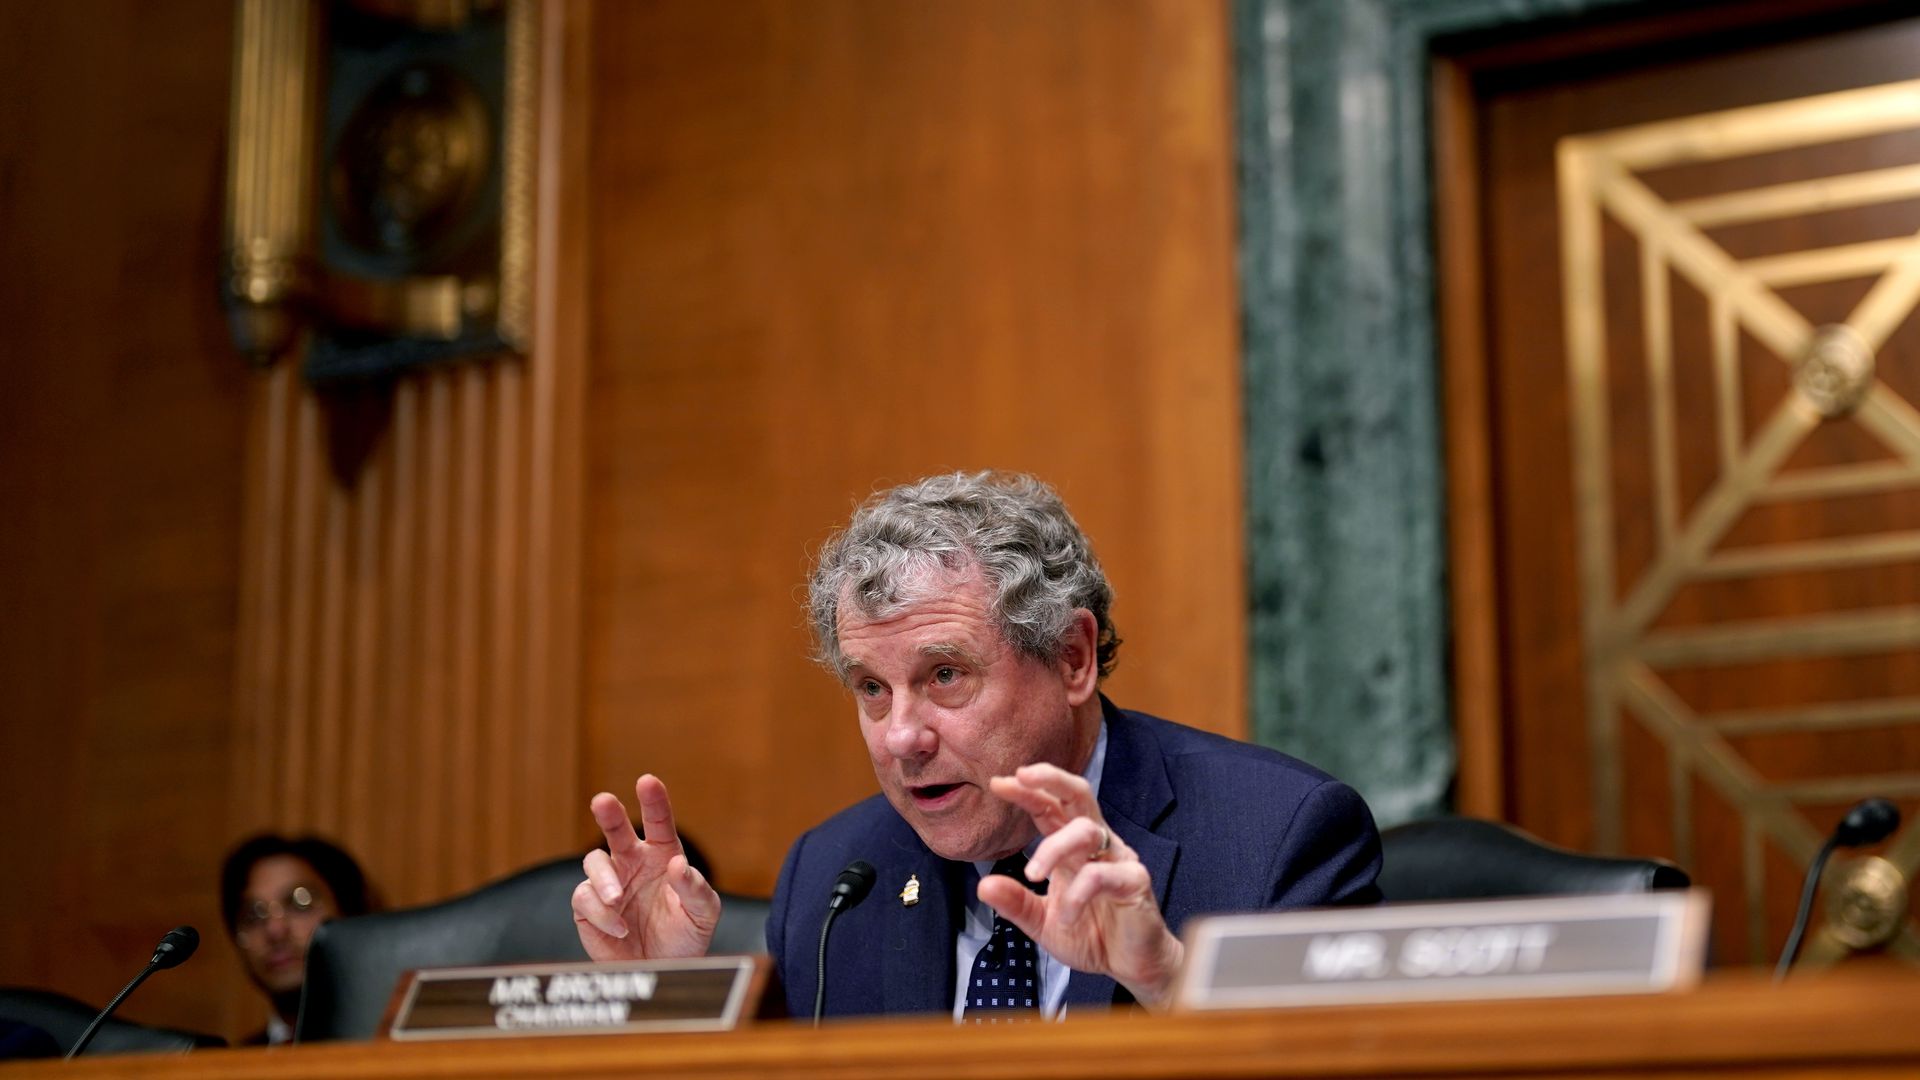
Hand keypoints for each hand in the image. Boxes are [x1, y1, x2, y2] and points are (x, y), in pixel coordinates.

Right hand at [571, 774, 721, 960]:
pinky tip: (620, 928)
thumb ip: (695, 888)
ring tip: (617, 898)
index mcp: (663, 855)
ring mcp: (609, 883)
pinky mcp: (588, 907)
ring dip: (604, 879)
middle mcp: (632, 862)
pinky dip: (601, 913)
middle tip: (603, 801)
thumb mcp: (703, 913)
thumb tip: (678, 865)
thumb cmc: (685, 936)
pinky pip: (584, 898)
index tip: (647, 782)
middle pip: (616, 830)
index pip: (659, 822)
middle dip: (609, 814)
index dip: (654, 801)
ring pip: (594, 861)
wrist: (663, 972)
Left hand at [981, 763, 1183, 1008]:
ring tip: (1032, 875)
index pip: (1050, 808)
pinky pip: (1102, 875)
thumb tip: (982, 885)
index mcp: (1072, 849)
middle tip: (1021, 777)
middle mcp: (1096, 846)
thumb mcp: (1042, 922)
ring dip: (1053, 848)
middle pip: (1079, 795)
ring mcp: (1118, 860)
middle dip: (1051, 779)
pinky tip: (1066, 918)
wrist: (1131, 965)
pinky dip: (1077, 895)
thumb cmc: (1091, 935)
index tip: (997, 783)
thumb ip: (1016, 903)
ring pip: (1087, 830)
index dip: (1027, 792)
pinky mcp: (1135, 882)